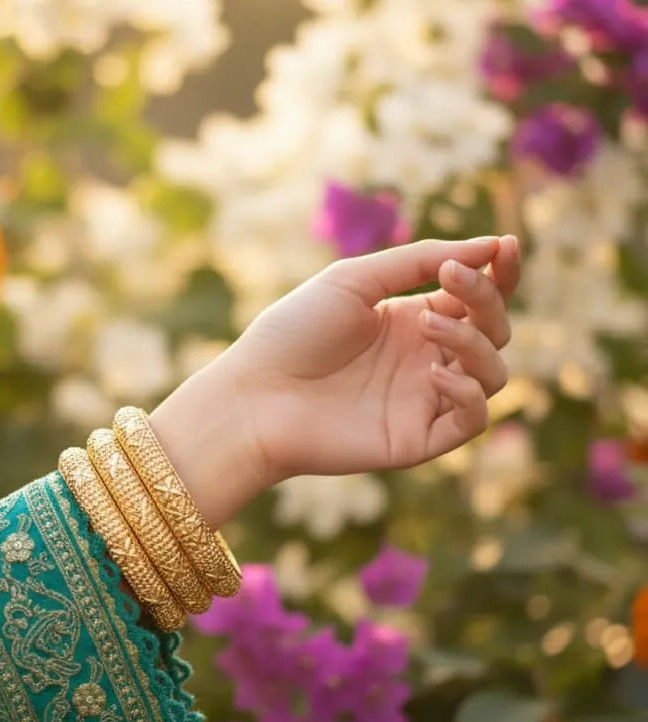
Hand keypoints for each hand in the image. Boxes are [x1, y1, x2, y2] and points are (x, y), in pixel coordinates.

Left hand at [151, 236, 520, 527]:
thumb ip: (419, 260)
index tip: (506, 245)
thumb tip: (490, 244)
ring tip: (427, 327)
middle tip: (450, 281)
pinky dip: (469, 393)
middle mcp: (425, 359)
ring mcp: (424, 400)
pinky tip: (434, 374)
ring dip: (474, 342)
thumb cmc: (292, 333)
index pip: (478, 297)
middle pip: (494, 330)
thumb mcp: (354, 280)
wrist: (254, 396)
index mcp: (413, 320)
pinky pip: (473, 418)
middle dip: (486, 299)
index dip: (501, 271)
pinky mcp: (418, 439)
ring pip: (493, 372)